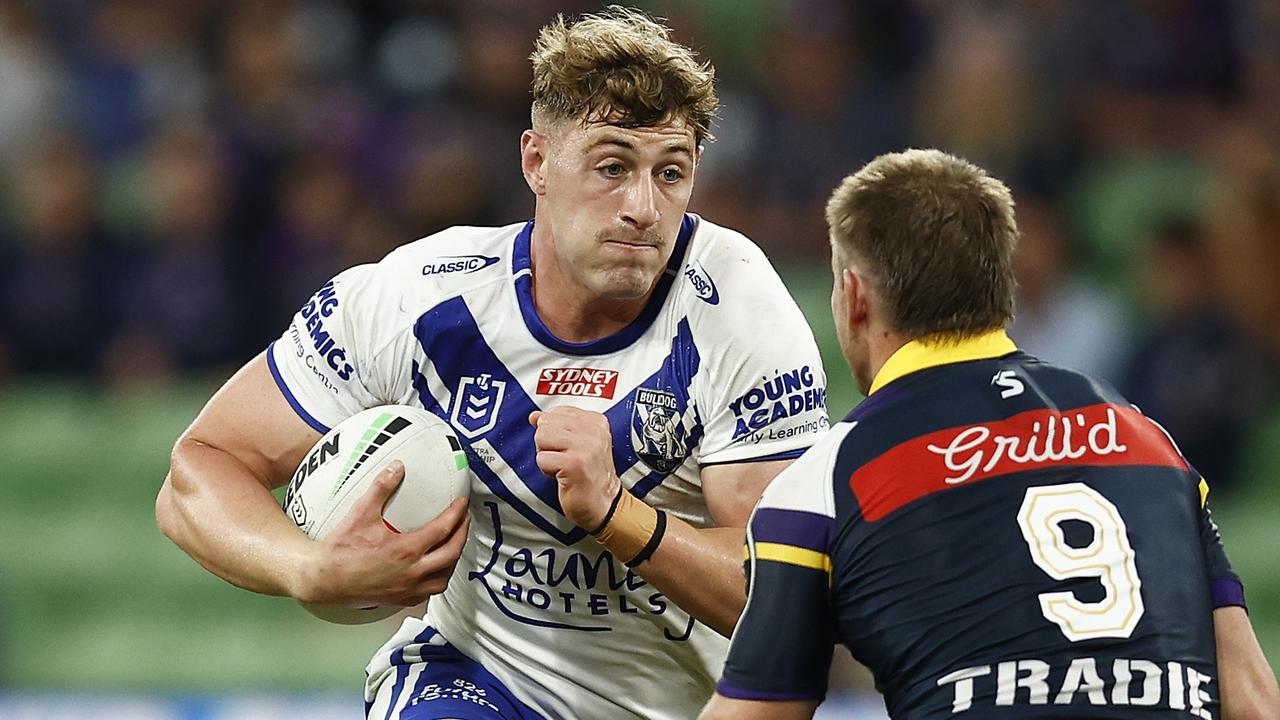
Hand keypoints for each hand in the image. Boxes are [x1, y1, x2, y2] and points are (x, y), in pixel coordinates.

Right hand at [294, 460, 469, 606]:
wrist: (323, 578)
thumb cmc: (340, 549)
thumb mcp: (361, 512)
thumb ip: (381, 488)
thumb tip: (397, 468)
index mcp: (406, 550)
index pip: (443, 529)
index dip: (456, 514)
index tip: (461, 503)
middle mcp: (411, 572)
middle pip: (451, 554)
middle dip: (462, 535)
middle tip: (464, 521)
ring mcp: (407, 589)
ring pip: (443, 578)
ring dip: (453, 560)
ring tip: (454, 545)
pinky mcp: (399, 600)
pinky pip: (428, 592)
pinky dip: (437, 579)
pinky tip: (434, 570)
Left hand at [530, 407, 621, 530]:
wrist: (604, 504)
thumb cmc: (590, 476)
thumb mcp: (577, 443)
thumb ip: (558, 426)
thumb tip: (534, 415)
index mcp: (595, 421)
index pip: (556, 412)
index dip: (555, 433)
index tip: (570, 448)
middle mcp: (593, 430)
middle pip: (545, 423)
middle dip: (548, 444)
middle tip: (565, 459)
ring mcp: (585, 446)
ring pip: (541, 437)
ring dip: (547, 456)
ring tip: (564, 466)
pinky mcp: (574, 463)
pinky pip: (541, 459)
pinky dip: (547, 471)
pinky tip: (564, 476)